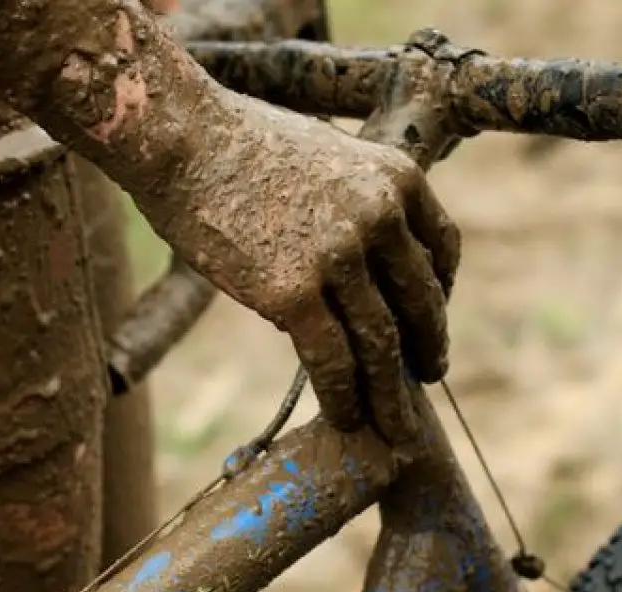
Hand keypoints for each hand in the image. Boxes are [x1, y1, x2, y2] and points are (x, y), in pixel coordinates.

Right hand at [173, 88, 460, 444]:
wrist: (180, 137)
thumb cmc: (239, 144)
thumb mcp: (326, 156)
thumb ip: (355, 205)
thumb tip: (357, 270)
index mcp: (396, 178)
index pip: (441, 249)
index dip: (442, 293)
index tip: (430, 322)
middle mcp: (380, 217)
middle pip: (420, 303)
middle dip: (429, 349)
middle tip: (430, 377)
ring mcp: (338, 257)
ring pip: (381, 343)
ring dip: (392, 394)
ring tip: (397, 425)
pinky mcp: (292, 292)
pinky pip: (332, 360)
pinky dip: (344, 397)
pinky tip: (346, 417)